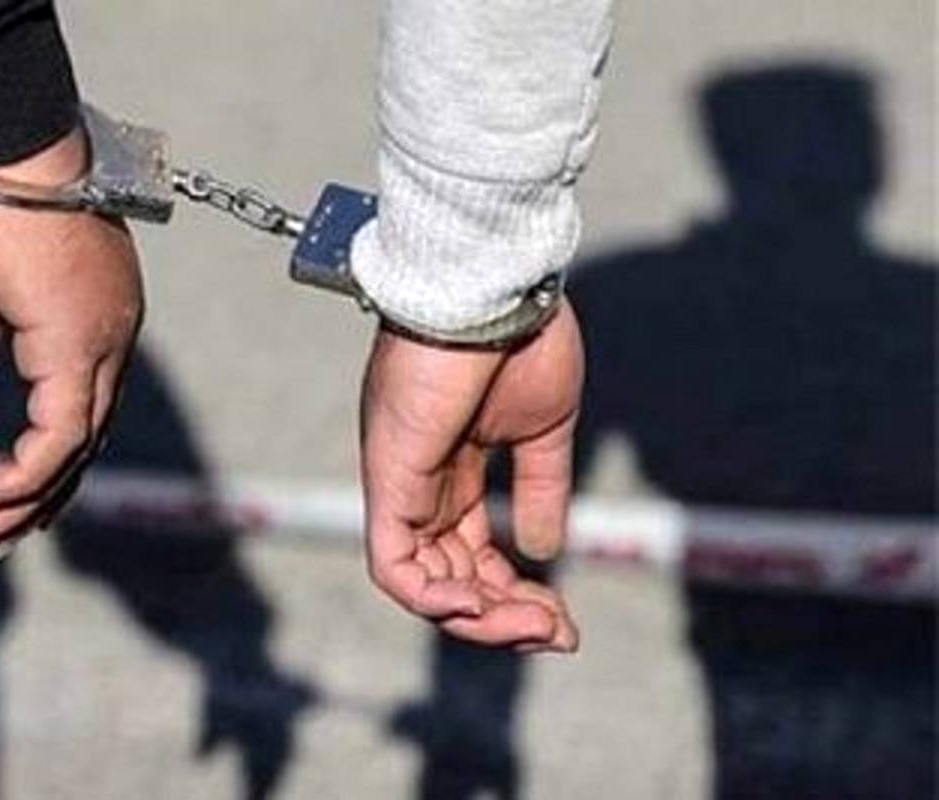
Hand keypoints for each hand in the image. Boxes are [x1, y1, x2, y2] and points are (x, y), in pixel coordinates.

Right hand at [0, 128, 142, 554]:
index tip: (12, 488)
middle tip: (4, 533)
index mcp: (98, 315)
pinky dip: (28, 472)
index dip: (51, 452)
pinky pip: (60, 433)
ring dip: (32, 495)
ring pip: (79, 444)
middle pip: (90, 434)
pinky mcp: (76, 344)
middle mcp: (113, 334)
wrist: (6, 142)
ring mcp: (101, 340)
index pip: (86, 402)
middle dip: (46, 491)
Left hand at [360, 303, 582, 650]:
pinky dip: (431, 598)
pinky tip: (478, 606)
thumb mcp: (541, 428)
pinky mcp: (389, 476)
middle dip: (503, 617)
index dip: (515, 595)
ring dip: (480, 618)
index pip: (471, 555)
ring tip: (538, 623)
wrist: (496, 286)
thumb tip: (542, 550)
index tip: (563, 619)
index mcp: (454, 470)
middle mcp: (420, 483)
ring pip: (421, 583)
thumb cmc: (520, 338)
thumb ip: (540, 487)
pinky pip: (392, 563)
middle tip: (558, 632)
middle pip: (448, 578)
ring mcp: (401, 481)